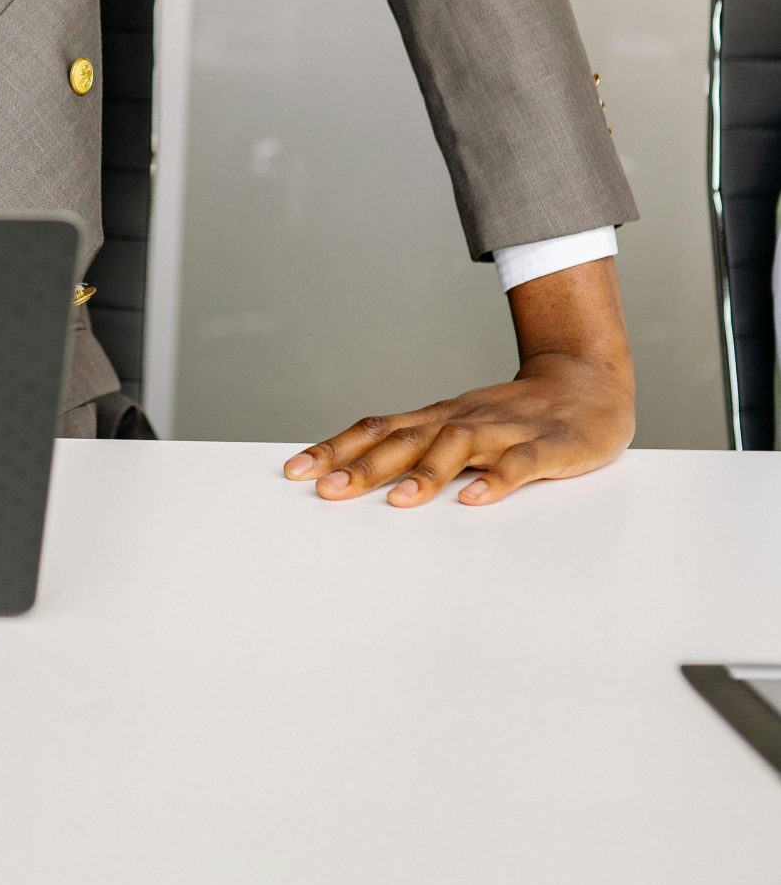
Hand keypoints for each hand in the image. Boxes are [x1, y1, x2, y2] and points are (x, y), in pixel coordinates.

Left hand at [282, 257, 634, 507]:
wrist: (590, 383)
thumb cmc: (515, 416)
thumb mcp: (458, 427)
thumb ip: (415, 450)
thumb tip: (352, 475)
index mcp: (438, 419)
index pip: (377, 430)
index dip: (335, 448)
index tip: (295, 470)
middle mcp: (463, 420)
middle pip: (407, 439)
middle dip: (365, 465)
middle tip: (327, 491)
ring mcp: (506, 431)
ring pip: (459, 446)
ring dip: (427, 474)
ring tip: (397, 502)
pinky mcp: (549, 447)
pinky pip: (521, 463)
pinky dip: (498, 479)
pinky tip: (477, 500)